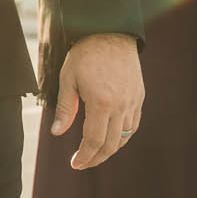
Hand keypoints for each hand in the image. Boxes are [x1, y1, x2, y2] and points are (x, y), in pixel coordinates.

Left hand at [52, 32, 144, 169]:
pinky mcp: (139, 97)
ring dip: (110, 149)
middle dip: (96, 158)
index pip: (93, 140)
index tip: (75, 164)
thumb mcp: (68, 78)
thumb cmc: (85, 54)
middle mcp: (120, 106)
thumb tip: (57, 133)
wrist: (111, 33)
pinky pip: (133, 124)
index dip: (85, 156)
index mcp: (101, 103)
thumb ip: (65, 108)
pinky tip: (112, 138)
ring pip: (124, 136)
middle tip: (83, 163)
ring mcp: (132, 102)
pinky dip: (123, 136)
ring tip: (95, 153)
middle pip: (111, 144)